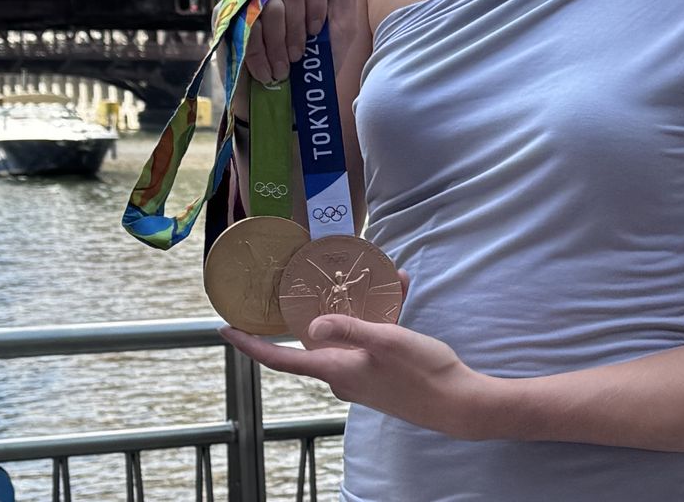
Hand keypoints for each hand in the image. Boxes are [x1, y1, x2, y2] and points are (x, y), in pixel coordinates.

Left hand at [220, 299, 500, 441]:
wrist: (458, 404)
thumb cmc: (423, 374)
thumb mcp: (387, 342)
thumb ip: (350, 329)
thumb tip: (314, 325)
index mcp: (335, 370)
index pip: (279, 359)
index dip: (249, 344)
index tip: (225, 329)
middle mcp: (342, 375)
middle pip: (311, 341)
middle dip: (310, 310)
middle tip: (301, 282)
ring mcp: (361, 376)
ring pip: (345, 334)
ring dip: (356, 307)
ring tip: (374, 278)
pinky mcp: (381, 372)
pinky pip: (369, 338)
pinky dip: (379, 316)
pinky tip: (399, 290)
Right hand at [232, 0, 370, 119]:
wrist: (286, 104)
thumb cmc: (317, 62)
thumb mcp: (339, 24)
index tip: (318, 29)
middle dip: (300, 27)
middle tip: (299, 52)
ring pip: (272, 8)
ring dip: (282, 44)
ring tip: (285, 65)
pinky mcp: (225, 18)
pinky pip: (249, 27)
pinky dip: (263, 55)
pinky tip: (268, 71)